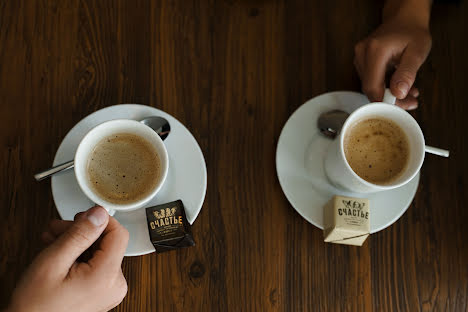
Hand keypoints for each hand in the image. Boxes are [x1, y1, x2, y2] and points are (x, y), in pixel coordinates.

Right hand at [7, 206, 128, 311]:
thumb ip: (79, 234)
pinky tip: (58, 254)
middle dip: (81, 232)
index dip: (100, 221)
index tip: (81, 217)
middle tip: (56, 229)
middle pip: (106, 243)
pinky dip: (78, 257)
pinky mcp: (101, 293)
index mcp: (107, 276)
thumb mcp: (53, 262)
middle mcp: (115, 285)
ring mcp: (109, 291)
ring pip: (98, 252)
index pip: (119, 234)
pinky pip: (95, 266)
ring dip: (75, 243)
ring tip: (52, 241)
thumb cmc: (36, 306)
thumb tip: (99, 213)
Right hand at [354, 9, 431, 109]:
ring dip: (387, 93)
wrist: (404, 18)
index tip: (399, 108)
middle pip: (370, 88)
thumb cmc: (411, 31)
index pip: (372, 86)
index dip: (384, 102)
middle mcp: (363, 54)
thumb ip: (407, 73)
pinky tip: (397, 86)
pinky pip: (370, 80)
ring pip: (370, 86)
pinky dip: (384, 86)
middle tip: (408, 102)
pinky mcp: (361, 61)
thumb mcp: (417, 52)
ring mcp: (360, 57)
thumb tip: (399, 93)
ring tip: (407, 93)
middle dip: (389, 99)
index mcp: (375, 51)